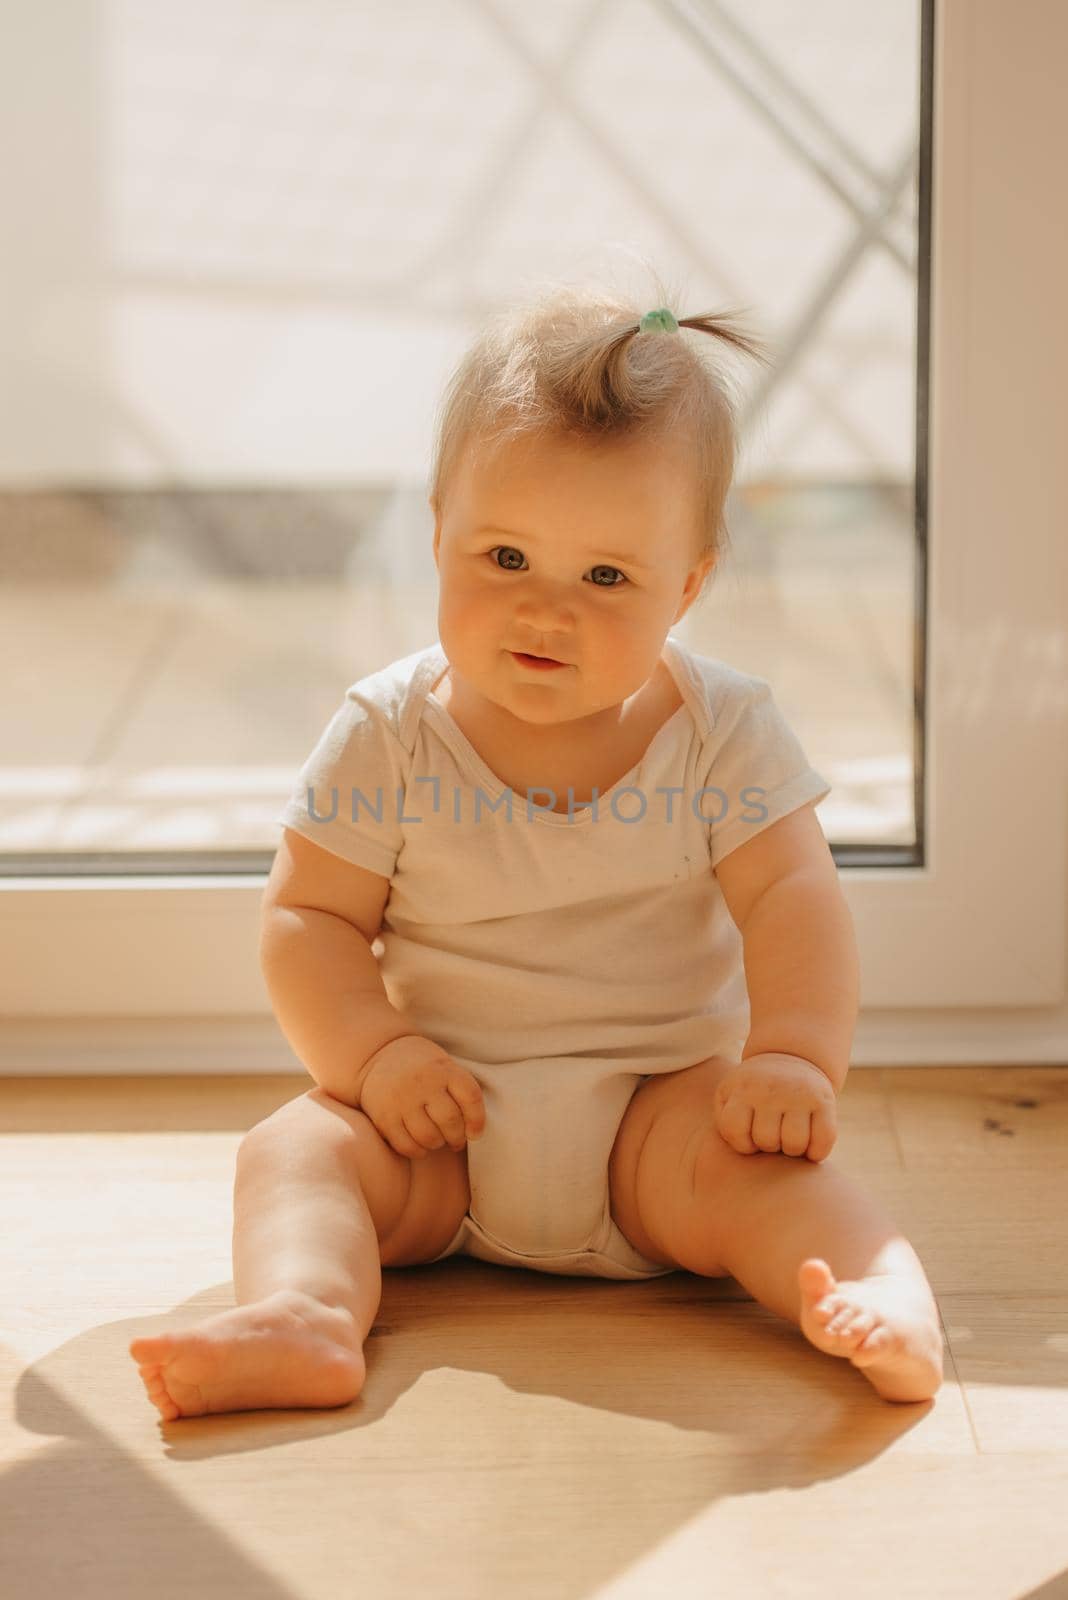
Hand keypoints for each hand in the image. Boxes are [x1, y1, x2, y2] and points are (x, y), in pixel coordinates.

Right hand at [358, 1034, 485, 1159]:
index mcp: (444, 1069)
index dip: (478, 1121)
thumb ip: (460, 1093)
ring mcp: (401, 1099)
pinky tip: (420, 1145)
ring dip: (437, 1144)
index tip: (475, 1133)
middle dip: (457, 1137)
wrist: (380, 1055)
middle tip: (455, 1140)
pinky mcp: (384, 1116)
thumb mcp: (445, 1068)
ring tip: (437, 1140)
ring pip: (428, 1136)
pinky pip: (406, 1145)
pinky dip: (417, 1151)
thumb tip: (473, 1134)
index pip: (471, 1097)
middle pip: (450, 1120)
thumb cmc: (424, 1069)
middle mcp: (423, 1082)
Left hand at [712, 1053, 836, 1161]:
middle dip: (768, 1146)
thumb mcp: (729, 1096)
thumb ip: (724, 1123)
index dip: (742, 1144)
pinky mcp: (825, 1101)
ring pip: (795, 1144)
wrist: (790, 1057)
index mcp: (743, 1089)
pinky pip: (824, 1140)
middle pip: (767, 1141)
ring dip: (792, 1150)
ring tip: (787, 1138)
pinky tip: (809, 1145)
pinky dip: (817, 1152)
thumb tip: (743, 1152)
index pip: (735, 1131)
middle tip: (771, 1134)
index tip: (749, 1137)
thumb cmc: (752, 1090)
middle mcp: (771, 1090)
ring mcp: (800, 1094)